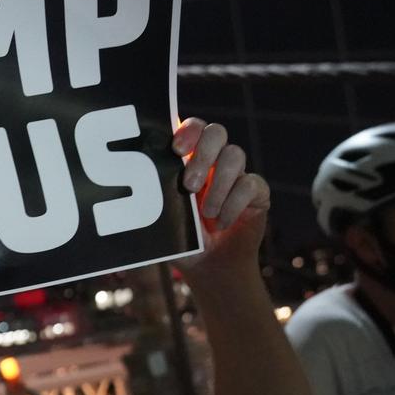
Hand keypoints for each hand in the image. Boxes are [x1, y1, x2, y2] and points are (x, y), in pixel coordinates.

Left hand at [170, 118, 269, 275]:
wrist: (209, 266)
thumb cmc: (181, 238)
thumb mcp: (163, 219)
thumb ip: (155, 198)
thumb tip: (138, 188)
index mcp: (188, 159)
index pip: (192, 128)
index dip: (188, 130)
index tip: (176, 149)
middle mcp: (214, 160)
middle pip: (216, 132)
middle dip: (203, 155)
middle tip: (189, 185)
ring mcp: (236, 174)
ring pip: (235, 154)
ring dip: (218, 185)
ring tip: (206, 213)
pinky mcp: (257, 191)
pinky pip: (250, 184)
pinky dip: (233, 204)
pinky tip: (221, 223)